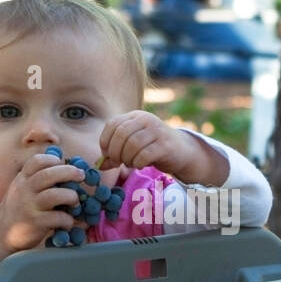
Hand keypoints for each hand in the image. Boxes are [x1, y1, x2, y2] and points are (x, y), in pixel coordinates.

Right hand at [0, 153, 80, 272]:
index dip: (52, 159)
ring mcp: (29, 207)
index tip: (62, 163)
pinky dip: (68, 219)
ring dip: (71, 196)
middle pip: (48, 175)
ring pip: (54, 195)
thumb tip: (65, 166)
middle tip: (81, 175)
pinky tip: (68, 222)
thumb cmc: (18, 208)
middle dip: (69, 172)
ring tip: (75, 202)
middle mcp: (24, 190)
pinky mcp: (35, 223)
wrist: (1, 233)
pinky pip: (57, 217)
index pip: (36, 161)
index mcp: (22, 179)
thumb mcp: (22, 188)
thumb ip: (37, 178)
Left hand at [99, 111, 227, 185]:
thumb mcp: (132, 147)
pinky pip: (144, 155)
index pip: (113, 124)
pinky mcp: (165, 145)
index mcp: (136, 116)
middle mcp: (146, 119)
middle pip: (121, 134)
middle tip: (117, 162)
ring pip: (132, 145)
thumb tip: (99, 166)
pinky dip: (138, 163)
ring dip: (127, 159)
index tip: (107, 154)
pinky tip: (140, 165)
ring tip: (130, 163)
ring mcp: (157, 131)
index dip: (105, 141)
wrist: (181, 151)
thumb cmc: (152, 148)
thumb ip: (115, 154)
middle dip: (115, 152)